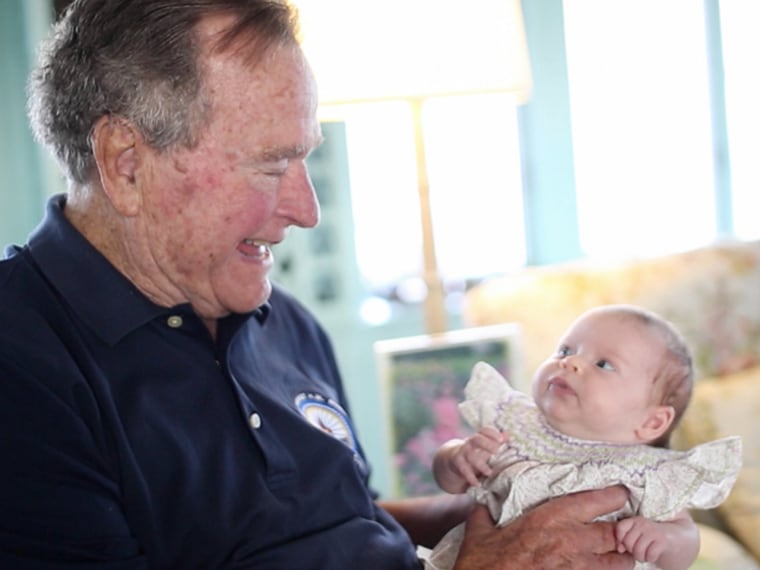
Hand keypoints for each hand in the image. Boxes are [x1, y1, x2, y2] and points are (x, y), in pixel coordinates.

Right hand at [450, 427, 507, 486]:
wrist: (452, 459)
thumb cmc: (474, 452)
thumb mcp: (484, 447)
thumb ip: (495, 441)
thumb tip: (508, 435)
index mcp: (477, 438)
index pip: (484, 431)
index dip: (492, 433)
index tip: (501, 439)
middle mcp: (469, 443)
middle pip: (476, 439)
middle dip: (486, 444)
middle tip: (496, 451)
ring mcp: (462, 453)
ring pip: (470, 456)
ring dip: (480, 464)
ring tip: (489, 472)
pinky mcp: (457, 463)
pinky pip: (464, 470)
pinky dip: (471, 478)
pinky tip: (477, 484)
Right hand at [452, 486, 634, 569]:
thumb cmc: (484, 562)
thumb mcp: (481, 532)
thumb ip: (486, 515)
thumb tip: (482, 507)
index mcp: (551, 518)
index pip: (596, 501)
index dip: (614, 496)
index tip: (621, 494)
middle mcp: (570, 540)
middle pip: (614, 533)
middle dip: (622, 531)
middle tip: (626, 527)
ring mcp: (577, 568)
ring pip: (618, 562)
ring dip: (621, 558)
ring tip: (620, 554)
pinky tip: (598, 569)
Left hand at [615, 516, 665, 562]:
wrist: (676, 540)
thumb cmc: (652, 540)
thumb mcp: (637, 537)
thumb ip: (625, 540)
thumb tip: (620, 549)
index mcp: (635, 520)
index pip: (620, 528)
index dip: (620, 539)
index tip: (626, 545)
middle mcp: (643, 523)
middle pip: (628, 542)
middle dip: (632, 551)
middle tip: (640, 551)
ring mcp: (653, 531)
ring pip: (638, 550)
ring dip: (642, 557)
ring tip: (646, 554)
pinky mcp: (663, 540)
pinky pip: (650, 554)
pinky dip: (651, 558)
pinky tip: (653, 555)